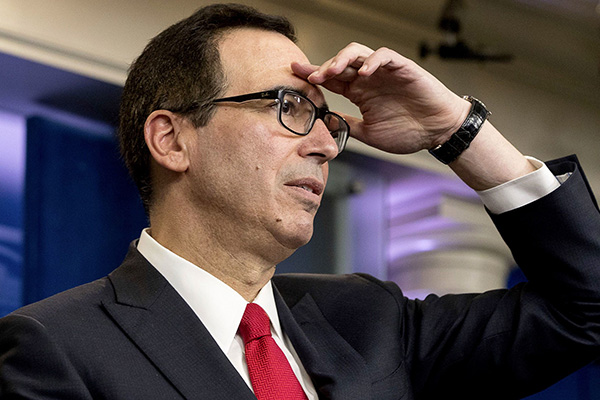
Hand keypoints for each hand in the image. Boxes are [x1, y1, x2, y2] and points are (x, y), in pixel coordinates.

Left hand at [292, 43, 470, 153]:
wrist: (438, 132)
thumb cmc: (409, 132)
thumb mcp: (370, 134)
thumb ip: (349, 126)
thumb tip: (326, 125)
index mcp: (359, 93)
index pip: (331, 80)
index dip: (313, 75)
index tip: (295, 73)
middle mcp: (368, 79)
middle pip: (340, 64)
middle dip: (322, 67)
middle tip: (310, 75)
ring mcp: (384, 72)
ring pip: (358, 53)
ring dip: (342, 59)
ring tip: (332, 71)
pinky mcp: (402, 68)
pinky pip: (384, 56)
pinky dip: (373, 61)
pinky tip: (363, 73)